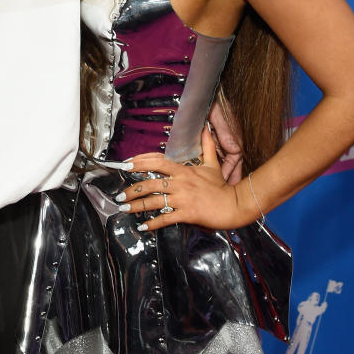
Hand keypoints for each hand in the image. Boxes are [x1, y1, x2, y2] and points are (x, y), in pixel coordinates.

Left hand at [116, 127, 250, 232]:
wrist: (234, 205)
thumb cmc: (222, 186)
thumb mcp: (213, 164)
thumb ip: (207, 145)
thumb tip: (205, 127)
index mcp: (184, 170)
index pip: (157, 162)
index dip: (139, 162)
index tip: (125, 165)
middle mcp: (180, 183)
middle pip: (150, 183)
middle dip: (132, 189)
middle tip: (119, 194)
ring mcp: (183, 198)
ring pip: (154, 201)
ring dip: (136, 206)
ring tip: (124, 208)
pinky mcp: (187, 213)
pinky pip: (166, 218)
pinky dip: (152, 223)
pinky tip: (142, 226)